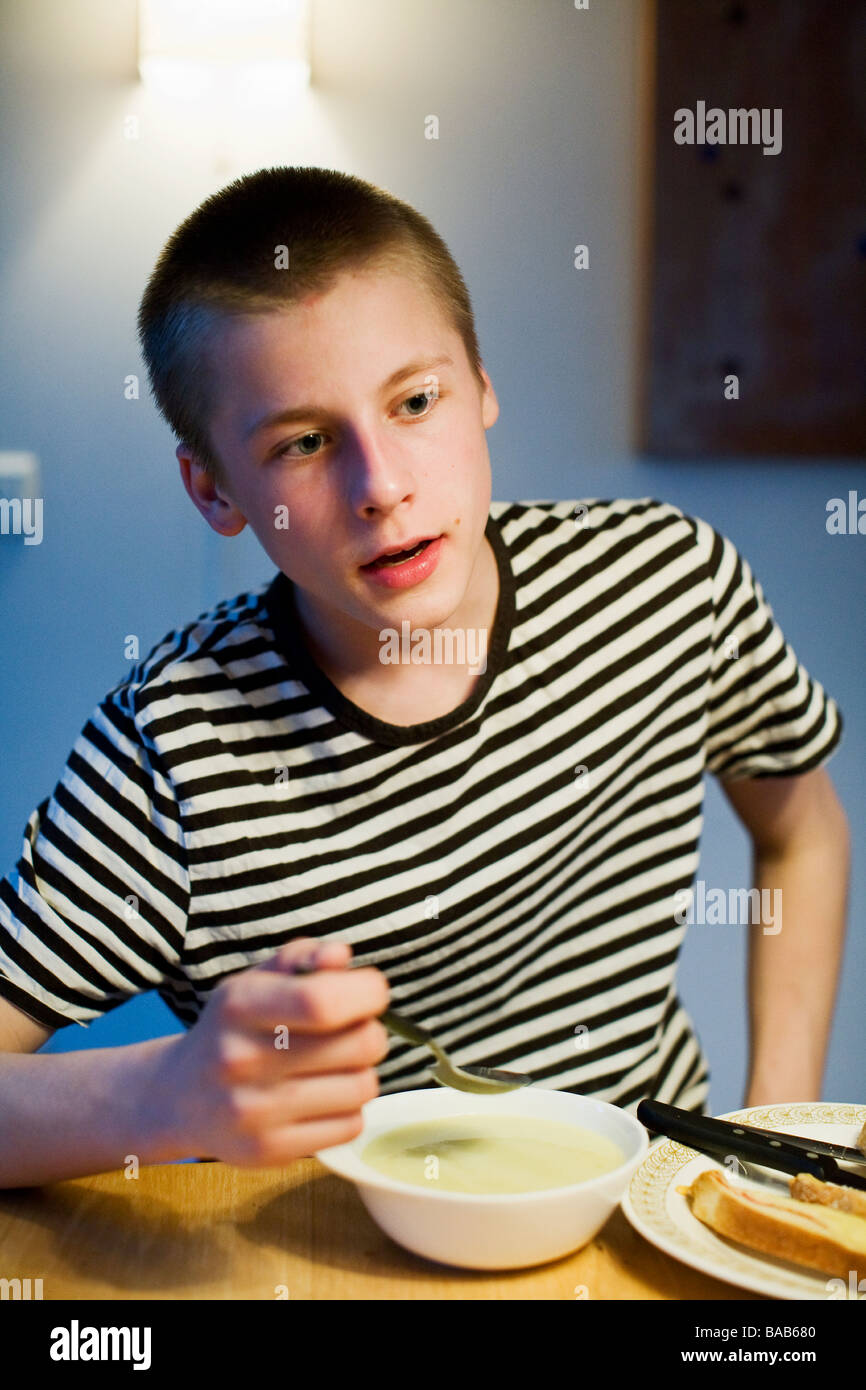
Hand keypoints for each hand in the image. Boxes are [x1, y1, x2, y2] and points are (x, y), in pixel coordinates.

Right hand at [156, 938, 389, 1164]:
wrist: (181, 1097)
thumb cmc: (234, 1029)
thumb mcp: (255, 980)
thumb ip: (301, 957)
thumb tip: (340, 957)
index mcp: (239, 1006)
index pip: (323, 1001)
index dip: (367, 993)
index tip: (370, 993)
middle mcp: (241, 1059)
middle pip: (360, 1044)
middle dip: (369, 1031)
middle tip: (350, 1032)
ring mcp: (253, 1112)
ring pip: (363, 1087)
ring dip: (360, 1072)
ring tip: (332, 1067)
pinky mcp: (269, 1152)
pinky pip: (351, 1126)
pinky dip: (348, 1110)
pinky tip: (320, 1098)